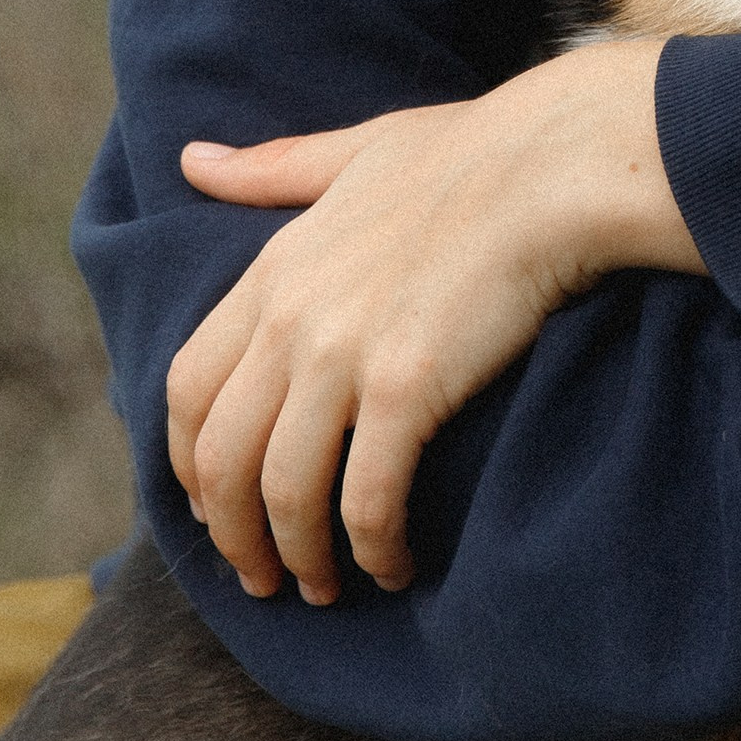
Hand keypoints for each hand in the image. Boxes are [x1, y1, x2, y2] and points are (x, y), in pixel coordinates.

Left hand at [170, 39, 698, 605]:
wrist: (553, 165)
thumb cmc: (472, 153)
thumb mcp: (353, 152)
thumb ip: (270, 169)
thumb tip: (191, 159)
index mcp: (273, 270)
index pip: (187, 388)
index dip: (189, 463)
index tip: (214, 505)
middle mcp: (291, 318)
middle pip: (222, 457)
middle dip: (233, 533)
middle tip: (261, 577)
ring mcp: (343, 354)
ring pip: (284, 490)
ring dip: (298, 555)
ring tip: (322, 589)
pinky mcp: (407, 387)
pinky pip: (366, 497)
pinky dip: (370, 545)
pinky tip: (394, 565)